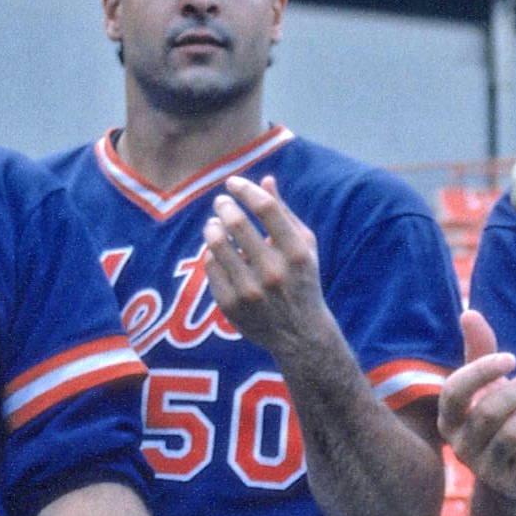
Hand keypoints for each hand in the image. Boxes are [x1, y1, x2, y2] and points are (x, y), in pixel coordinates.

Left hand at [202, 176, 330, 358]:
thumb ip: (284, 214)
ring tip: (213, 224)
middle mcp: (273, 272)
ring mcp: (250, 291)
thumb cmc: (302, 281)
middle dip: (224, 205)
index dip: (245, 189)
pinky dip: (212, 255)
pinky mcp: (231, 305)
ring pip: (217, 243)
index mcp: (296, 253)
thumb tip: (265, 180)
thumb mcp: (304, 248)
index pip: (265, 208)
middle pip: (237, 222)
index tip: (233, 182)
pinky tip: (218, 254)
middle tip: (221, 203)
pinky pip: (211, 266)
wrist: (300, 335)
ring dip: (212, 227)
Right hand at [436, 309, 515, 496]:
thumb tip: (468, 312)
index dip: (482, 371)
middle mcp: (462, 447)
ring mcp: (488, 469)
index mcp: (449, 421)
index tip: (512, 358)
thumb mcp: (488, 388)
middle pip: (489, 412)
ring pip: (513, 434)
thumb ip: (479, 352)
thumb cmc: (501, 422)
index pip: (454, 392)